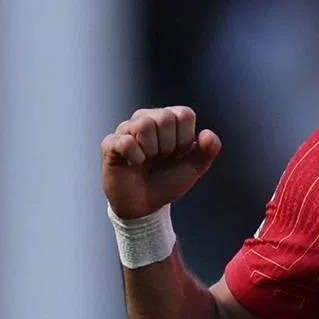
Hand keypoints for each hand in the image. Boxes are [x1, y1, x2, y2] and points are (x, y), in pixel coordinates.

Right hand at [101, 106, 221, 218]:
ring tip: (147, 160)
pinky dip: (135, 157)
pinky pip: (126, 141)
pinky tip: (134, 164)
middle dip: (169, 145)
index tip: (178, 154)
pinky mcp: (110, 144)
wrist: (145, 204)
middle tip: (161, 158)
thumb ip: (208, 150)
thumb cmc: (168, 180)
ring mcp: (126, 129)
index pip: (184, 114)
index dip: (185, 139)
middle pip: (165, 117)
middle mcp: (146, 118)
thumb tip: (207, 134)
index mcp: (168, 119)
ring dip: (152, 150)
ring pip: (144, 124)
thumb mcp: (195, 167)